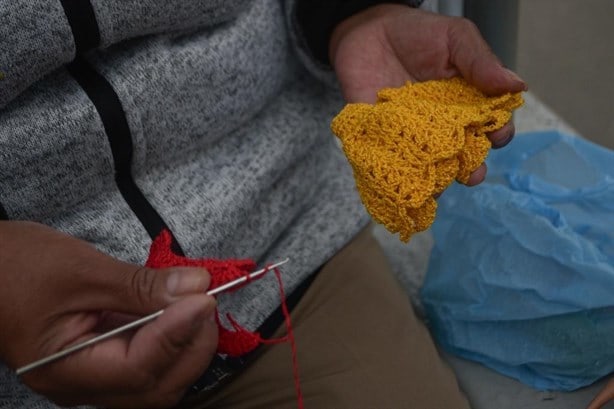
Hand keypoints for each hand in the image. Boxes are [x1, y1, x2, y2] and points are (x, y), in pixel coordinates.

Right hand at [0, 221, 217, 407]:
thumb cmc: (14, 266)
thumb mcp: (81, 269)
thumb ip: (142, 284)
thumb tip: (197, 285)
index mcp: (63, 369)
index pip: (139, 368)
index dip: (178, 333)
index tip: (203, 297)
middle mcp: (81, 384)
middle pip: (157, 386)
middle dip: (192, 345)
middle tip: (206, 300)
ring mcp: (93, 374)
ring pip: (158, 379)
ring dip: (187, 344)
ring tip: (198, 303)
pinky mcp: (103, 358)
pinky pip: (149, 360)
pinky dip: (173, 337)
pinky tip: (181, 309)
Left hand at [329, 4, 527, 184]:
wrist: (368, 30)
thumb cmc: (417, 33)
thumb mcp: (455, 38)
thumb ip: (481, 61)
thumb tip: (518, 85)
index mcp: (467, 103)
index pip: (489, 126)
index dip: (497, 134)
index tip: (496, 134)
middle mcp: (443, 125)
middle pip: (463, 155)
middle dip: (471, 168)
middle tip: (470, 173)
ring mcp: (412, 135)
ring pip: (430, 167)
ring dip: (436, 181)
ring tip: (438, 188)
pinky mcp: (382, 140)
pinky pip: (391, 163)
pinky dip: (397, 174)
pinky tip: (401, 180)